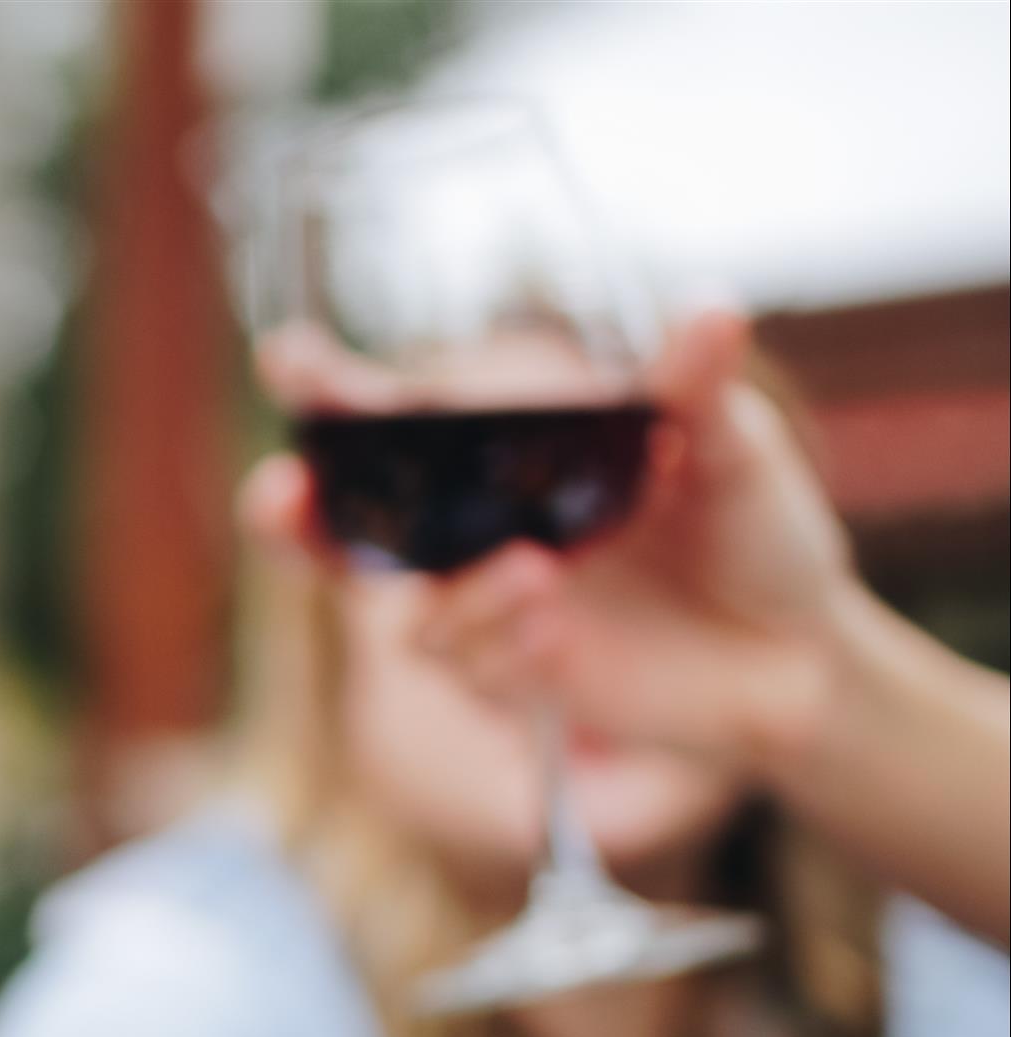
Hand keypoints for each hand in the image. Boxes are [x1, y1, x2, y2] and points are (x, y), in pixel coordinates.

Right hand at [246, 310, 863, 775]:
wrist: (803, 656)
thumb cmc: (756, 536)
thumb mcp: (735, 451)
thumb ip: (698, 389)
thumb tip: (711, 308)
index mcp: (510, 461)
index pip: (395, 423)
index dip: (329, 391)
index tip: (287, 356)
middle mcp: (481, 535)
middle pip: (346, 534)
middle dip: (293, 518)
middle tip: (281, 494)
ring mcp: (493, 610)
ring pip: (417, 616)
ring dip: (461, 595)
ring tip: (538, 576)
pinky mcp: (521, 680)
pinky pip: (475, 669)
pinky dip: (506, 648)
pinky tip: (558, 635)